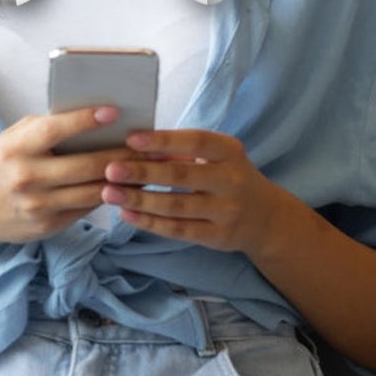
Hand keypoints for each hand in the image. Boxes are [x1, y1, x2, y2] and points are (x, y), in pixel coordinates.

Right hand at [0, 107, 140, 251]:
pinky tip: (128, 186)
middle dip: (122, 154)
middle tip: (150, 145)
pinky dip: (110, 195)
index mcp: (16, 148)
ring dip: (124, 179)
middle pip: (85, 165)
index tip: (113, 111)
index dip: (85, 120)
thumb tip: (90, 117)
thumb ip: (43, 128)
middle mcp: (26, 177)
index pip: (54, 130)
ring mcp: (37, 205)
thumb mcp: (11, 139)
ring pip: (92, 190)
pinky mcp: (47, 226)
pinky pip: (86, 207)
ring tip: (149, 166)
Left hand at [99, 129, 281, 253]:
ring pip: (175, 206)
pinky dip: (149, 223)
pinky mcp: (217, 236)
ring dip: (139, 200)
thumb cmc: (229, 177)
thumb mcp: (219, 156)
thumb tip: (135, 143)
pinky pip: (178, 230)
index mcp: (230, 152)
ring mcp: (226, 211)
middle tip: (110, 169)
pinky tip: (126, 215)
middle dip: (142, 172)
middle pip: (181, 176)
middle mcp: (231, 181)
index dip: (163, 140)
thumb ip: (185, 149)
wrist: (265, 217)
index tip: (131, 139)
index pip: (196, 142)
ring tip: (109, 193)